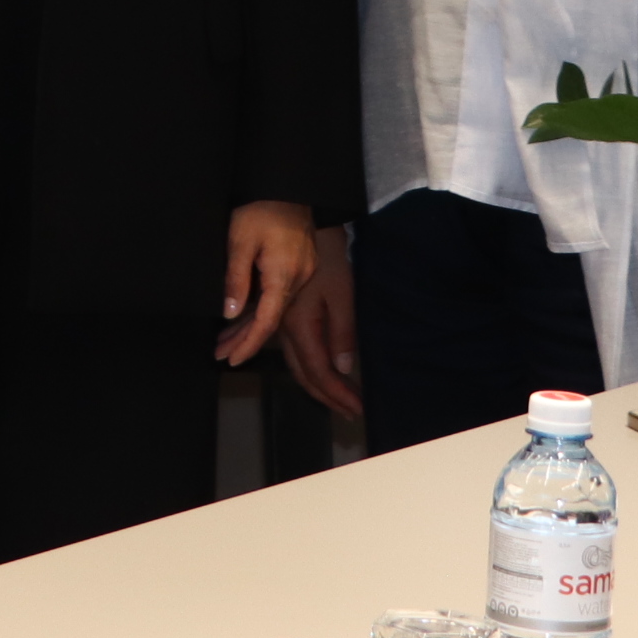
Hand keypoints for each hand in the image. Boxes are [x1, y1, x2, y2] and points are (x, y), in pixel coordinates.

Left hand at [215, 198, 317, 371]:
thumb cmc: (260, 209)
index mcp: (285, 276)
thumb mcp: (240, 241)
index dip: (250, 343)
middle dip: (245, 340)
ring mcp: (301, 274)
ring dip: (251, 326)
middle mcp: (298, 281)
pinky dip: (260, 309)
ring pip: (274, 310)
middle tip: (220, 355)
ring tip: (224, 343)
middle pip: (271, 320)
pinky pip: (278, 297)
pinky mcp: (298, 267)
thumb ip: (235, 279)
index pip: (267, 320)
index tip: (233, 360)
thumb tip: (230, 312)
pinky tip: (243, 317)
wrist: (289, 187)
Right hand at [276, 224, 361, 419]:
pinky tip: (310, 375)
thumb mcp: (341, 292)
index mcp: (300, 325)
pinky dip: (300, 367)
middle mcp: (285, 329)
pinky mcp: (280, 314)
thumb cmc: (326, 257)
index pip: (318, 371)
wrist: (297, 225)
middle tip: (348, 412)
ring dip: (313, 384)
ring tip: (332, 399)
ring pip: (293, 363)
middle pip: (302, 373)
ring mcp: (280, 322)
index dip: (337, 394)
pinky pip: (287, 350)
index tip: (357, 409)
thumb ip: (343, 332)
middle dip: (326, 396)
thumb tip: (344, 368)